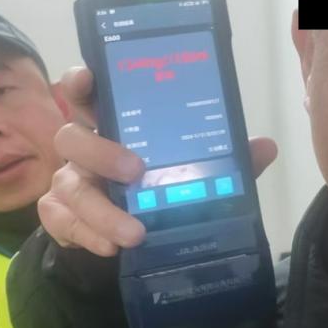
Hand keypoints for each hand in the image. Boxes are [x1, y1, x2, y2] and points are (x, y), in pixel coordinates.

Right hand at [38, 67, 278, 256]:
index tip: (87, 80)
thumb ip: (226, 159)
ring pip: (68, 188)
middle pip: (72, 138)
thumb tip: (267, 146)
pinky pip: (63, 224)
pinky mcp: (60, 217)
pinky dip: (88, 236)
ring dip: (101, 211)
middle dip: (101, 152)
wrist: (132, 238)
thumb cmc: (161, 189)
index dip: (81, 82)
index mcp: (112, 125)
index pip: (87, 93)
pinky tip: (112, 247)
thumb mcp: (198, 171)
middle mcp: (84, 150)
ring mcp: (69, 182)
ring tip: (134, 234)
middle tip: (136, 172)